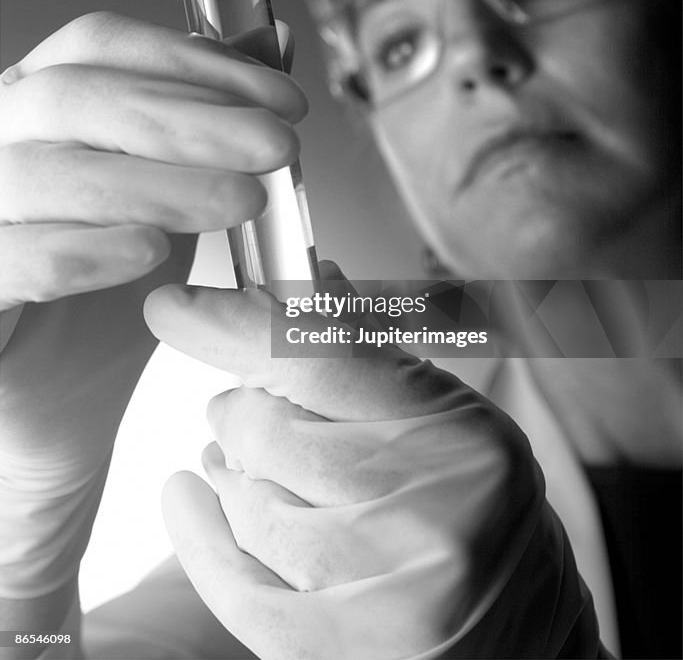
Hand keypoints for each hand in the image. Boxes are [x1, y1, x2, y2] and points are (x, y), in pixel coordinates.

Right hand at [0, 12, 304, 599]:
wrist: (57, 409)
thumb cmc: (106, 297)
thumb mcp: (172, 194)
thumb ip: (211, 120)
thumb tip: (269, 40)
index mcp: (35, 105)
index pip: (99, 45)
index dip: (196, 61)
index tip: (282, 98)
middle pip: (79, 97)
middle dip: (194, 119)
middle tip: (276, 147)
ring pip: (48, 172)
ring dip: (161, 181)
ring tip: (242, 200)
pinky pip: (12, 255)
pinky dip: (89, 249)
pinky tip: (151, 251)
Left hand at [145, 268, 598, 659]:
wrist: (523, 631)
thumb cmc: (483, 513)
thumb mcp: (447, 417)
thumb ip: (369, 353)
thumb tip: (306, 282)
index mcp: (460, 436)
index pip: (320, 358)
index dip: (234, 326)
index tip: (178, 308)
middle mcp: (433, 509)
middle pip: (272, 433)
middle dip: (240, 413)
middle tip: (240, 408)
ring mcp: (391, 593)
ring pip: (252, 507)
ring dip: (229, 475)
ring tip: (231, 463)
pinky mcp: (348, 652)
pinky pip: (238, 587)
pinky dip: (200, 538)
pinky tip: (190, 498)